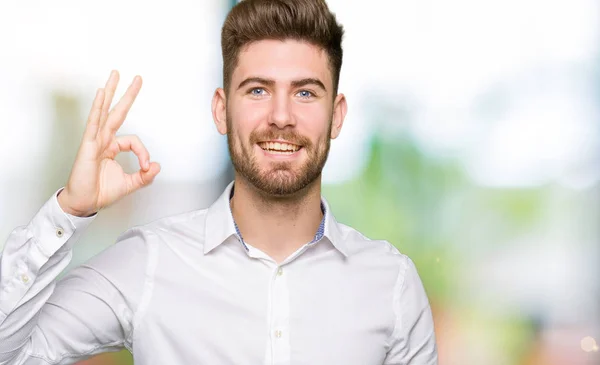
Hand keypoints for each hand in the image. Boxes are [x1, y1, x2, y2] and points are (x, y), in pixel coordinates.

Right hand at [58, 70, 160, 216]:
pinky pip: (94, 122)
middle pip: (117, 112)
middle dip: (127, 94)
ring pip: (105, 111)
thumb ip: (144, 176)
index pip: (134, 141)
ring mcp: (95, 140)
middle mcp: (103, 140)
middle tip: (137, 77)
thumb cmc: (101, 192)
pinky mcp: (88, 145)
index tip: (146, 167)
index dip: (143, 153)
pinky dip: (98, 107)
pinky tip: (102, 93)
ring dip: (111, 92)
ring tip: (116, 74)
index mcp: (112, 147)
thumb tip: (157, 166)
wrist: (85, 203)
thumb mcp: (129, 184)